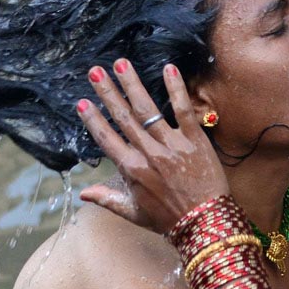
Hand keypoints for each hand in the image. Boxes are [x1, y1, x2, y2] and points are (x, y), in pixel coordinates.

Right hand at [74, 59, 232, 234]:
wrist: (206, 224)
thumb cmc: (170, 220)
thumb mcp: (134, 213)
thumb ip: (108, 199)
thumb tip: (83, 194)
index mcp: (132, 170)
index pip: (106, 139)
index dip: (93, 120)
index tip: (82, 102)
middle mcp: (149, 154)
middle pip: (123, 118)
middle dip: (108, 93)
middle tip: (94, 71)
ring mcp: (172, 145)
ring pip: (147, 110)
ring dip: (132, 85)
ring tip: (121, 64)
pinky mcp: (194, 141)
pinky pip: (183, 111)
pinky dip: (175, 89)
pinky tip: (168, 69)